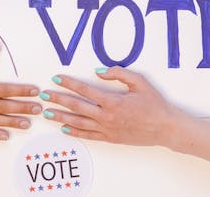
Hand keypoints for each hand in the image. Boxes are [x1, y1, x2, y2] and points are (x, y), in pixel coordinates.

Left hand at [40, 66, 184, 145]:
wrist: (165, 127)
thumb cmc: (154, 104)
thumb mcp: (139, 82)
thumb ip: (118, 73)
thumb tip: (99, 71)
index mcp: (113, 101)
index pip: (85, 90)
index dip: (69, 83)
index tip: (56, 78)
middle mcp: (107, 116)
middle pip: (76, 107)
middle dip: (58, 100)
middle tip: (43, 95)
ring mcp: (107, 129)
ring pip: (78, 123)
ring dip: (61, 117)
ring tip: (47, 113)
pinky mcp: (110, 138)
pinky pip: (88, 135)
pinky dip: (74, 132)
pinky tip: (64, 129)